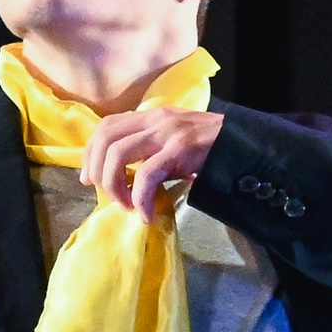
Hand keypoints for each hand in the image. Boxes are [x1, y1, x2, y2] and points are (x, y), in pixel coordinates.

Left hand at [81, 107, 223, 220]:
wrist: (243, 145)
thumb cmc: (209, 150)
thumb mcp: (172, 146)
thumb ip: (148, 155)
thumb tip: (123, 180)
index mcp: (149, 117)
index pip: (106, 126)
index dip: (90, 153)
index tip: (88, 178)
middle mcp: (154, 119)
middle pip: (105, 139)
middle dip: (97, 171)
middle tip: (106, 197)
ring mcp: (166, 133)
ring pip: (118, 154)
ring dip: (114, 185)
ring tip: (127, 206)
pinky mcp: (180, 149)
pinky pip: (146, 174)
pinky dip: (140, 199)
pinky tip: (146, 214)